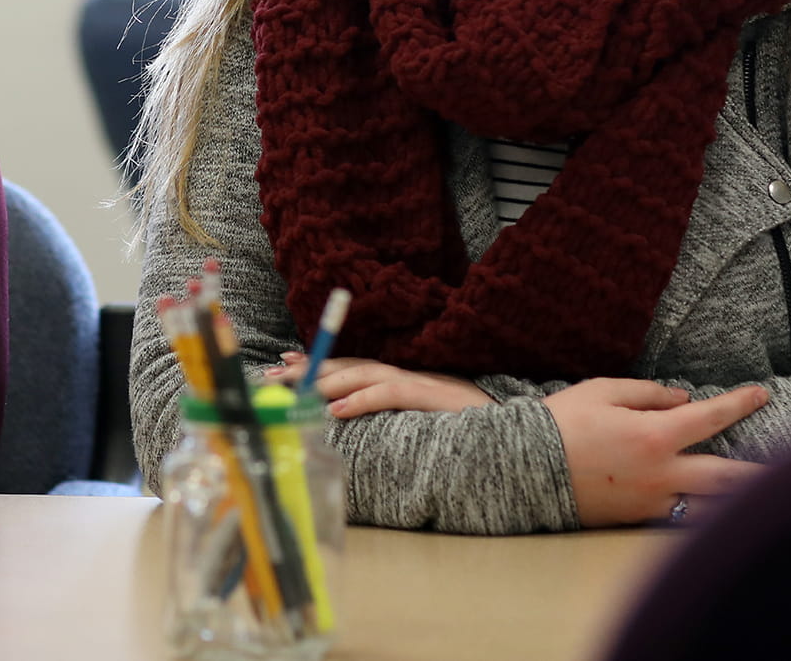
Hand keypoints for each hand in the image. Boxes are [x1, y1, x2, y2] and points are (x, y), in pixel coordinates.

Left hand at [266, 353, 493, 416]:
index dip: (317, 361)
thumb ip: (395, 413)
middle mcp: (404, 374)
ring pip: (361, 374)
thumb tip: (357, 419)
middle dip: (308, 368)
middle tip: (273, 373)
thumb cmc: (469, 426)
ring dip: (324, 378)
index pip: (350, 365)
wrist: (516, 429)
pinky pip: (388, 394)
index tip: (284, 360)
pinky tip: (334, 408)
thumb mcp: (425, 418)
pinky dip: (360, 399)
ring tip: (294, 386)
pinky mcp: (429, 397)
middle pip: (347, 365)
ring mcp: (417, 383)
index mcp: (401, 378)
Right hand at [543, 377, 767, 526]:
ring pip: (710, 503)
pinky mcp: (637, 518)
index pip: (711, 417)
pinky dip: (698, 505)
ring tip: (762, 491)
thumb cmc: (561, 422)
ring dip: (737, 497)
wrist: (525, 469)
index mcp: (654, 436)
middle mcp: (662, 473)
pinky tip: (712, 502)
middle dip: (764, 470)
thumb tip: (682, 399)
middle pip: (729, 477)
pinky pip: (678, 511)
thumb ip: (646, 393)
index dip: (741, 404)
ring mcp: (652, 501)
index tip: (763, 394)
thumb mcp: (600, 392)